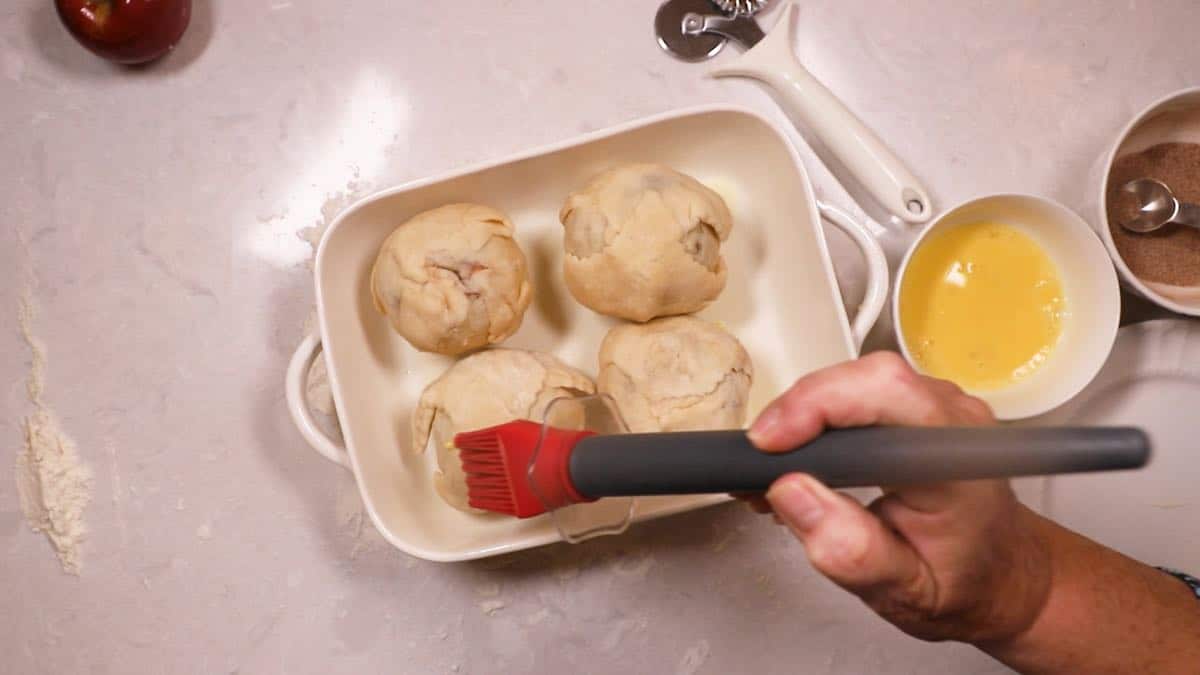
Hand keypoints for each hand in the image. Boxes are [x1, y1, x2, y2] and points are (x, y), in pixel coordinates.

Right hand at [746, 352, 1051, 644]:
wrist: (1000, 574)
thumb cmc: (961, 584)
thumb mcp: (904, 594)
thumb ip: (853, 553)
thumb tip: (791, 492)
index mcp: (958, 462)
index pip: (886, 395)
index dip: (817, 406)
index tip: (768, 445)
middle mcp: (955, 421)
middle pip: (865, 377)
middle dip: (799, 412)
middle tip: (758, 462)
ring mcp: (938, 405)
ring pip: (856, 378)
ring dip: (804, 415)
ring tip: (772, 465)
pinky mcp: (918, 405)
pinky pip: (859, 389)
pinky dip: (818, 416)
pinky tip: (798, 452)